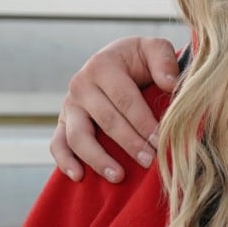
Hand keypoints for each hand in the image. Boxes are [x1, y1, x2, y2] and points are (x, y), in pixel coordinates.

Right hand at [49, 37, 178, 182]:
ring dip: (98, 158)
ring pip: (79, 136)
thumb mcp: (153, 49)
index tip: (160, 141)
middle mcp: (81, 84)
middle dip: (130, 143)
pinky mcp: (63, 121)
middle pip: (106, 120)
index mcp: (103, 65)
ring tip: (119, 176)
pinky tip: (79, 176)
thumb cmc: (139, 59)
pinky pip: (58, 143)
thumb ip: (164, 60)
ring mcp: (70, 105)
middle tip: (150, 161)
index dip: (143, 122)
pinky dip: (65, 161)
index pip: (125, 99)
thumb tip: (169, 83)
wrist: (115, 62)